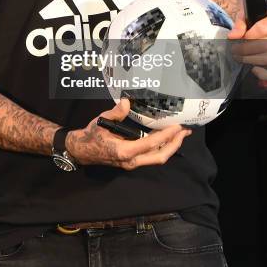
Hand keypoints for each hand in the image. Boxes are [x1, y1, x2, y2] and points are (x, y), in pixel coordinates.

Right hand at [65, 98, 191, 169]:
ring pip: (157, 158)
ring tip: (181, 134)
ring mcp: (132, 163)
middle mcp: (131, 161)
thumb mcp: (101, 121)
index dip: (165, 136)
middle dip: (174, 144)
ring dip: (170, 146)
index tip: (177, 127)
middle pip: (159, 156)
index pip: (150, 144)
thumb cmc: (91, 135)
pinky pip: (151, 156)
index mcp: (124, 151)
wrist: (81, 151)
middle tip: (185, 131)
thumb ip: (115, 112)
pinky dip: (161, 147)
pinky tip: (166, 137)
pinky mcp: (132, 161)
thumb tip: (127, 102)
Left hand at [227, 10, 266, 86]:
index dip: (248, 36)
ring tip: (240, 59)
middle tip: (235, 51)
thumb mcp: (247, 16)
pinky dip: (265, 74)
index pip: (262, 29)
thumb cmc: (257, 21)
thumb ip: (239, 25)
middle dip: (247, 50)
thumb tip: (233, 36)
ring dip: (252, 60)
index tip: (239, 39)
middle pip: (266, 45)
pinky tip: (254, 70)